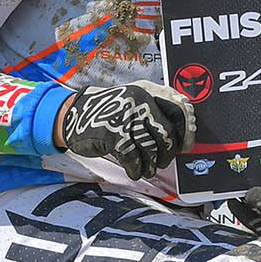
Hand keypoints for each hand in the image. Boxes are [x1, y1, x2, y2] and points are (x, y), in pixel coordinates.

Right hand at [58, 81, 195, 179]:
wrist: (74, 115)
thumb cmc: (109, 113)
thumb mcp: (133, 102)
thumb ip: (156, 112)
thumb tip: (184, 136)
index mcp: (148, 90)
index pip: (179, 109)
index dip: (187, 131)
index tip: (186, 145)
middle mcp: (139, 100)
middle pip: (167, 134)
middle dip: (167, 154)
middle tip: (161, 161)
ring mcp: (125, 115)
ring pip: (151, 149)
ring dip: (151, 165)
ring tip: (146, 168)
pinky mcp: (113, 132)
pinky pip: (133, 158)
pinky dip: (136, 169)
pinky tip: (134, 170)